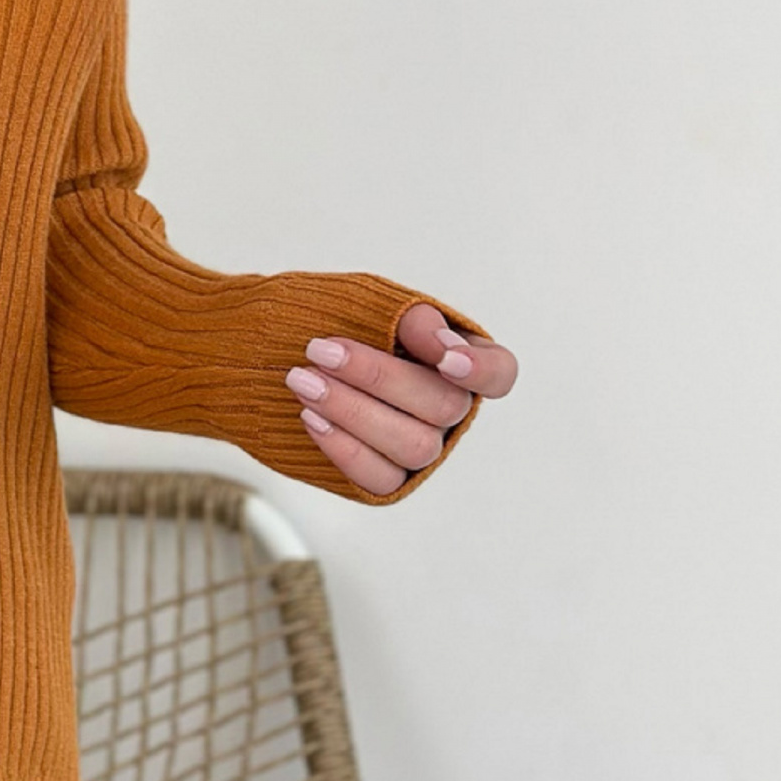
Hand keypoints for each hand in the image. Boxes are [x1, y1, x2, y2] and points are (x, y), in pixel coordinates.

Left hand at [283, 303, 517, 497]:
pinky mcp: (387, 477)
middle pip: (444, 406)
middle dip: (378, 377)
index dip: (482, 371)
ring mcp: (421, 447)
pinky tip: (310, 416)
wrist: (281, 350)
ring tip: (302, 380)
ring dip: (352, 411)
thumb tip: (443, 344)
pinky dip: (342, 446)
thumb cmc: (338, 322)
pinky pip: (379, 476)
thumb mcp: (374, 302)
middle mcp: (448, 410)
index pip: (499, 371)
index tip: (446, 358)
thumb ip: (413, 318)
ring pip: (412, 445)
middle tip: (320, 351)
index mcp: (458, 360)